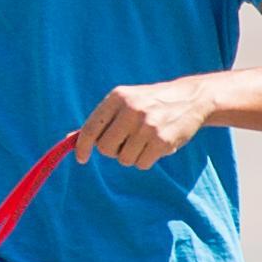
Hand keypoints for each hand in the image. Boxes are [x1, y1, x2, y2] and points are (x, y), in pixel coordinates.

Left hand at [74, 76, 214, 168]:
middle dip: (113, 151)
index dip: (82, 146)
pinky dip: (147, 159)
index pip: (91, 128)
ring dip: (132, 156)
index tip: (81, 158)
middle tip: (126, 142)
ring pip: (124, 159)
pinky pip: (142, 164)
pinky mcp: (162, 140)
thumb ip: (100, 121)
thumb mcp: (125, 102)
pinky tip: (156, 145)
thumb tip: (70, 139)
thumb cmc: (150, 103)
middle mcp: (130, 109)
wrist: (191, 98)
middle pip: (106, 149)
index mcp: (118, 97)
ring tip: (145, 140)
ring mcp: (147, 125)